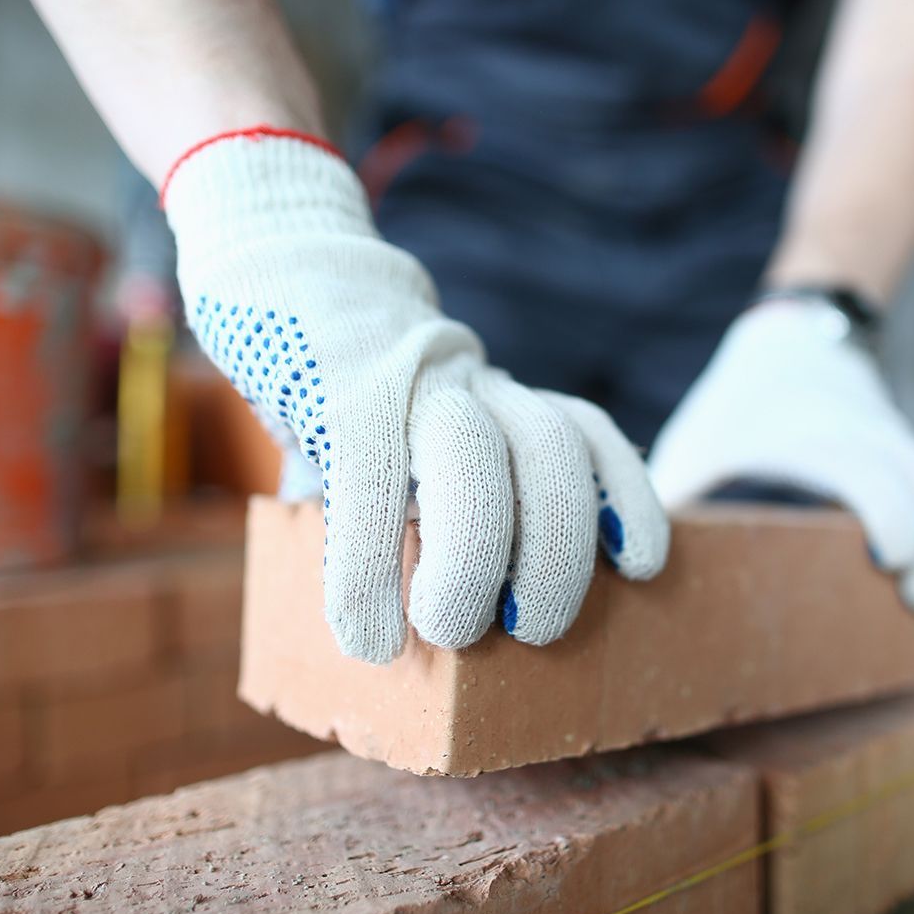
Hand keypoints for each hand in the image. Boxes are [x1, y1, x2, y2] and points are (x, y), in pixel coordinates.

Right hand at [164, 131, 667, 663]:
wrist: (272, 276)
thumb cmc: (349, 394)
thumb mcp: (415, 430)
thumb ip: (444, 495)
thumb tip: (447, 625)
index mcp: (495, 394)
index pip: (582, 432)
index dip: (625, 495)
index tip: (641, 565)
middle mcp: (466, 379)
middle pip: (548, 449)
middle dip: (555, 550)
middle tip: (532, 631)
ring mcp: (402, 378)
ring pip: (473, 455)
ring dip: (476, 559)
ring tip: (450, 630)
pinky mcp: (333, 388)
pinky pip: (363, 483)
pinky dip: (365, 573)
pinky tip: (366, 638)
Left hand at [647, 299, 913, 611]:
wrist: (793, 344)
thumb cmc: (734, 408)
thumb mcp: (696, 447)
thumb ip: (673, 501)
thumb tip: (638, 573)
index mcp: (810, 434)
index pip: (866, 466)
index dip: (889, 509)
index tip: (886, 559)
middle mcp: (864, 435)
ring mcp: (895, 444)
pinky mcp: (912, 459)